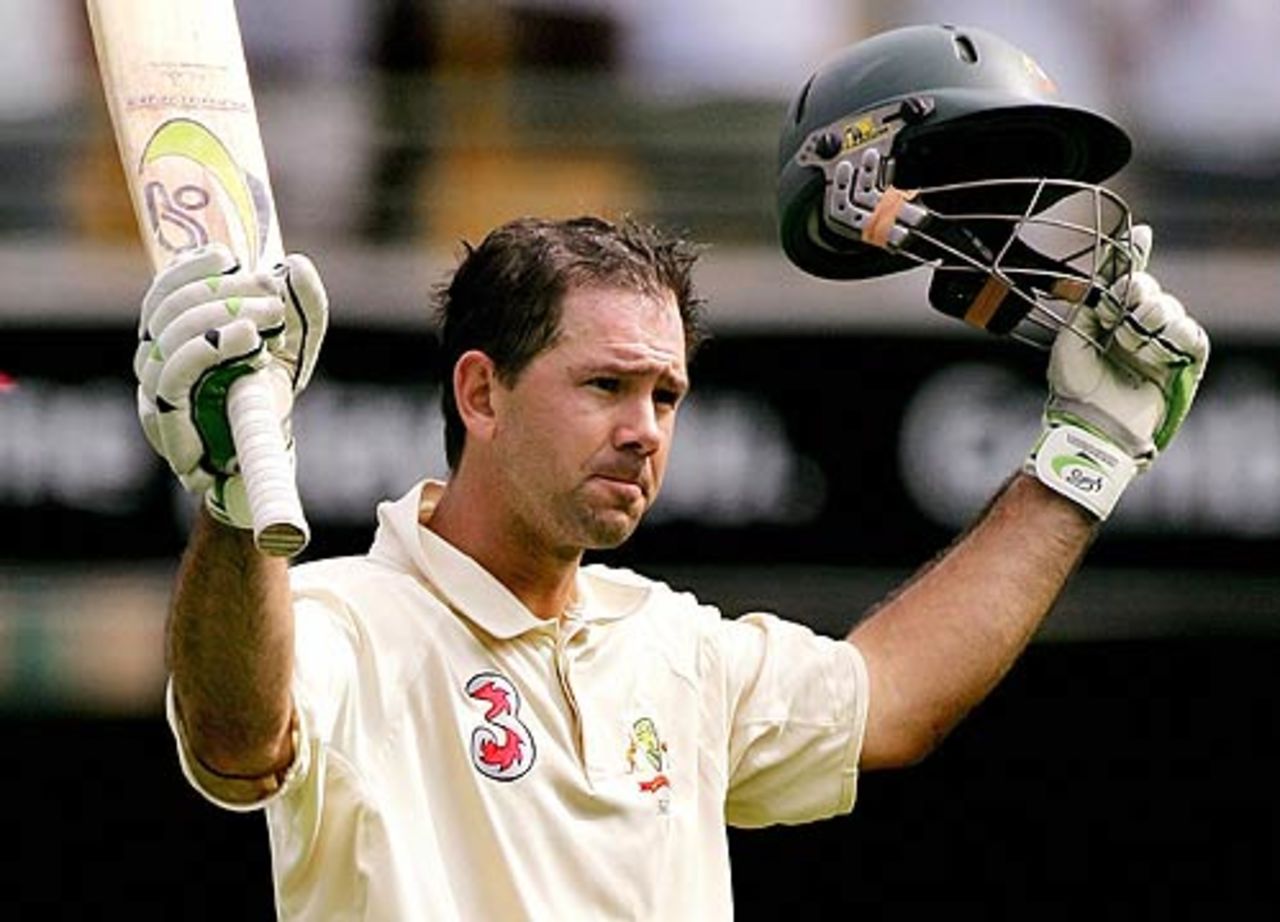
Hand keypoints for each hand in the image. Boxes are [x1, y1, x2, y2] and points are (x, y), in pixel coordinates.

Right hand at [134, 244, 328, 527]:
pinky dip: (208, 350)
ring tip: (268, 316)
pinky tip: (247, 340)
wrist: (265, 461)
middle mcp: (154, 361)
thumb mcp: (294, 345)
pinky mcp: (166, 424)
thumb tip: (298, 265)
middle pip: (167, 311)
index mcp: (173, 336)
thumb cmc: (269, 399)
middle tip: (270, 295)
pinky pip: (172, 378)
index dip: (190, 269)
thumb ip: (301, 306)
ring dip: (219, 317)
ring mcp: (155, 393)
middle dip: (220, 293)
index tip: (228, 256)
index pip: (164, 292)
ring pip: (166, 339)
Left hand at [1025, 226, 1208, 518]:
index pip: (1126, 280)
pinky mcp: (1183, 362)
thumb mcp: (1072, 338)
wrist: (1093, 423)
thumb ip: (1090, 304)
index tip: (1141, 233)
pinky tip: (1153, 353)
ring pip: (1171, 309)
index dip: (1134, 257)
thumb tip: (1108, 280)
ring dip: (1148, 325)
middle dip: (1135, 296)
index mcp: (1109, 318)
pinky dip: (1171, 339)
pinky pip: (1190, 335)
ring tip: (1128, 347)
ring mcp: (1161, 343)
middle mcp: (1136, 326)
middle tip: (1119, 318)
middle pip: (1150, 289)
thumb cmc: (1075, 386)